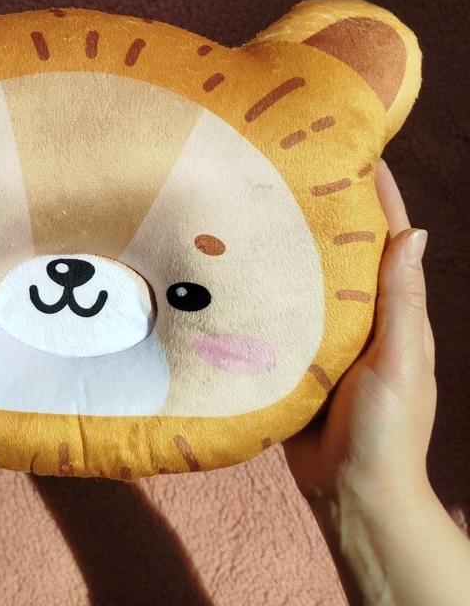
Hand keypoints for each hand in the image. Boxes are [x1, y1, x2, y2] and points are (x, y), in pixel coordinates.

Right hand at [283, 158, 435, 512]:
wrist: (350, 491)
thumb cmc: (389, 429)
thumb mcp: (401, 361)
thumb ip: (402, 301)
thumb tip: (415, 232)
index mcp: (390, 311)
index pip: (386, 241)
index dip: (376, 198)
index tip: (352, 154)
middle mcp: (356, 316)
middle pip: (339, 253)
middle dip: (320, 212)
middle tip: (286, 172)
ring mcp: (321, 337)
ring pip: (303, 280)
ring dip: (285, 248)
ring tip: (252, 209)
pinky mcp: (290, 358)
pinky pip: (276, 316)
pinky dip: (260, 292)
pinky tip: (231, 271)